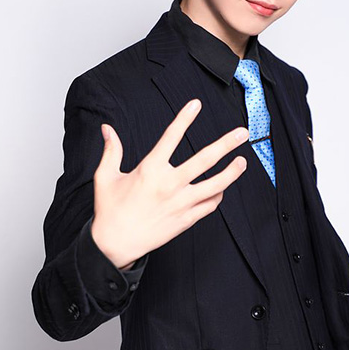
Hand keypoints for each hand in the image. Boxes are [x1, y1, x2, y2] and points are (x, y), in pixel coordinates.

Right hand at [90, 99, 248, 267]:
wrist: (115, 245)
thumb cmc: (110, 210)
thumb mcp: (106, 177)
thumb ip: (111, 150)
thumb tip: (107, 128)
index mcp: (150, 169)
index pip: (171, 137)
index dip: (184, 118)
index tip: (196, 104)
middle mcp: (169, 184)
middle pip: (205, 159)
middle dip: (225, 144)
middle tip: (242, 133)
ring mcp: (181, 203)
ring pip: (215, 185)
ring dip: (231, 172)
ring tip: (242, 161)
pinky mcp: (186, 219)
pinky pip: (209, 205)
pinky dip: (218, 195)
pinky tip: (222, 188)